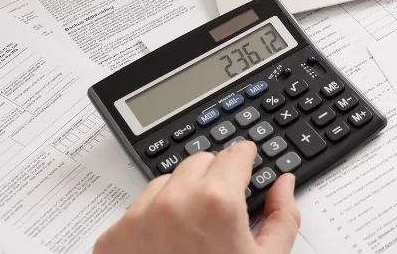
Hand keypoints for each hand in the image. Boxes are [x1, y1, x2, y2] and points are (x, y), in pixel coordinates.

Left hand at [94, 141, 300, 253]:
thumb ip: (283, 216)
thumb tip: (283, 186)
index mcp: (217, 203)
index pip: (235, 153)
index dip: (246, 160)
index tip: (247, 165)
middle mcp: (174, 203)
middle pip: (200, 162)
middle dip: (216, 177)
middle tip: (225, 208)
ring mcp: (137, 220)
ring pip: (166, 183)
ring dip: (182, 195)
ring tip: (195, 233)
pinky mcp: (112, 240)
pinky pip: (136, 211)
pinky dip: (153, 221)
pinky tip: (169, 248)